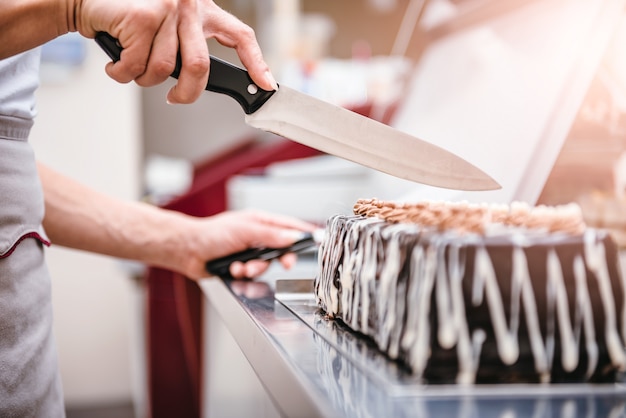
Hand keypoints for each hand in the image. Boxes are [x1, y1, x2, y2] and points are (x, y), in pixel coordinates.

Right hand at [72, 0, 275, 103]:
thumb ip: (190, 48)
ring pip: (163, 71)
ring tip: (132, 65)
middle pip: (200, 67)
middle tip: (176, 100)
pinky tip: (116, 60)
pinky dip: (122, 73)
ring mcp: (166, 9)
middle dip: (187, 93)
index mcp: (203, 10)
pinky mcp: (142, 17)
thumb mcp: (170, 29)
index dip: (256, 62)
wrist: (90, 0)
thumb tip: (203, 82)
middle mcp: (189, 6)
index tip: (266, 85)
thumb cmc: (131, 20)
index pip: (241, 36)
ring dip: (143, 80)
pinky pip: (137, 66)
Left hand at [181, 210, 316, 279]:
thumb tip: (293, 237)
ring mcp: (249, 250)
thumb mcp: (245, 231)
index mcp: (260, 221)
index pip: (289, 226)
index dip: (303, 233)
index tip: (318, 238)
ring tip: (243, 266)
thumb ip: (271, 235)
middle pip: (281, 248)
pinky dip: (243, 273)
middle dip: (281, 258)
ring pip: (266, 264)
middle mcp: (256, 235)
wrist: (188, 250)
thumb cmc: (211, 234)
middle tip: (286, 263)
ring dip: (256, 267)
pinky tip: (232, 268)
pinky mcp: (241, 265)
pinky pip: (252, 273)